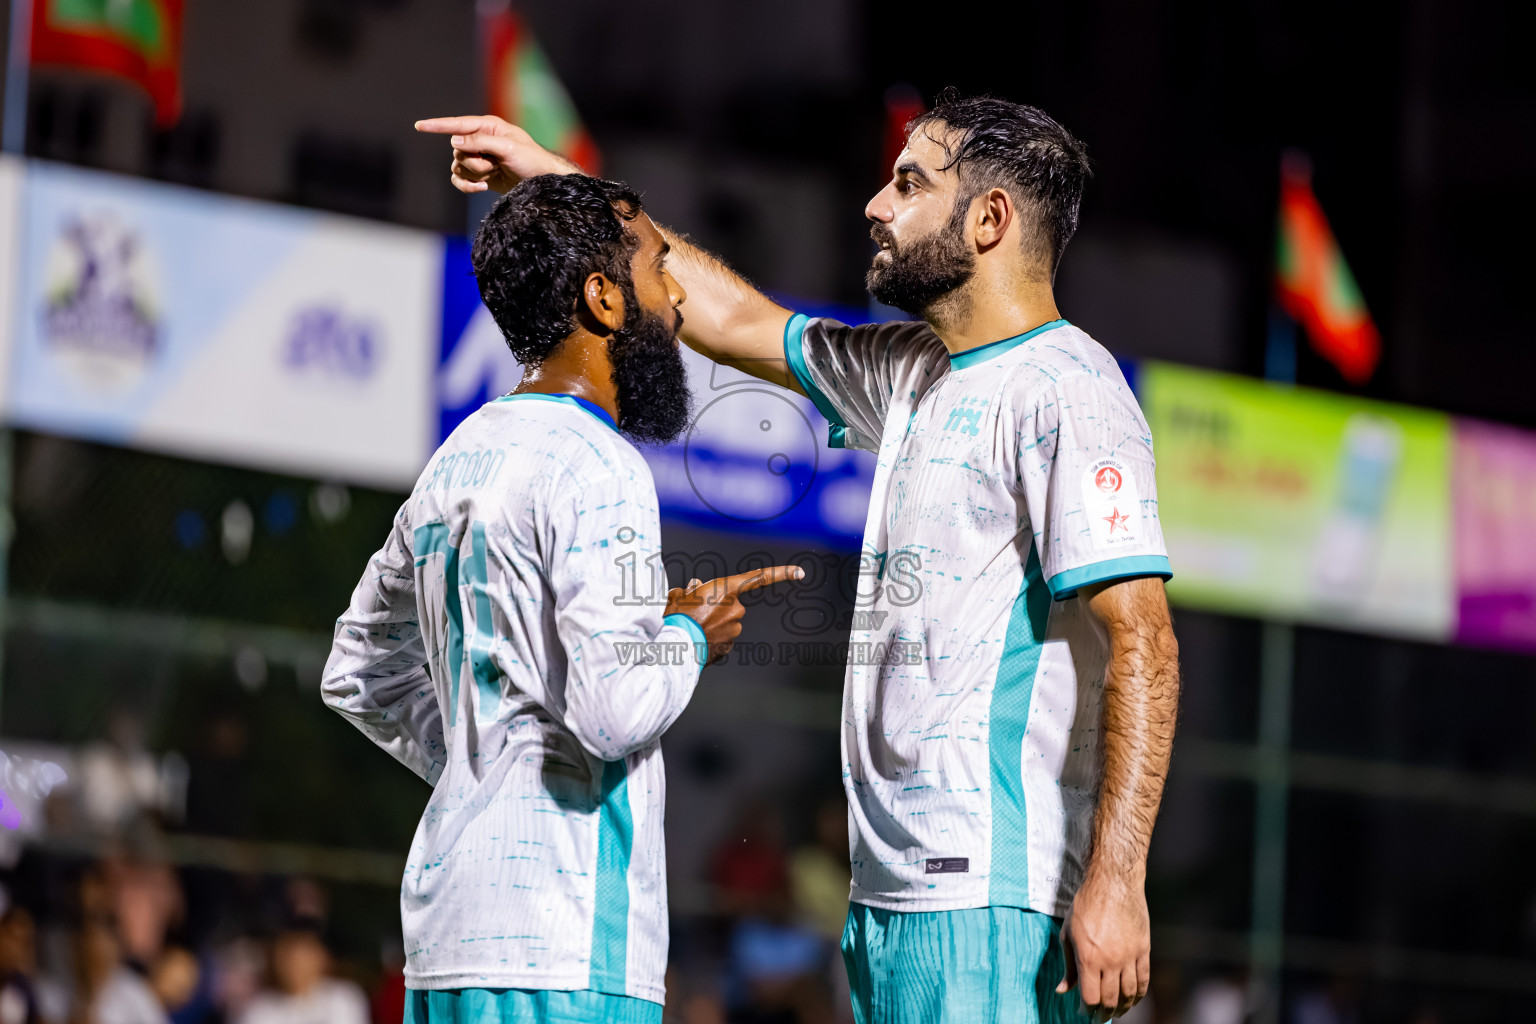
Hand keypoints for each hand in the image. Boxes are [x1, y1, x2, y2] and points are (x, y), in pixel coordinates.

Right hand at [414, 114, 581, 194]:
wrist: (542, 183)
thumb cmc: (531, 161)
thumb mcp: (508, 148)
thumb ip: (480, 142)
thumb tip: (454, 140)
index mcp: (488, 127)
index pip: (458, 124)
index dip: (438, 125)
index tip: (419, 126)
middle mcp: (480, 140)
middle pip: (457, 150)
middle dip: (473, 162)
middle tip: (494, 165)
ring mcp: (478, 158)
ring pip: (458, 166)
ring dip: (474, 174)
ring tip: (493, 175)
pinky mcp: (479, 175)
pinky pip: (459, 180)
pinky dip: (467, 186)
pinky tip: (481, 188)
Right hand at [665, 566, 803, 664]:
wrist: (675, 645)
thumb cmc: (676, 616)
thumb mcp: (678, 595)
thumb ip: (690, 589)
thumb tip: (694, 588)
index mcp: (726, 590)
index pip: (759, 578)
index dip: (781, 573)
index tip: (800, 572)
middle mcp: (736, 609)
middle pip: (730, 605)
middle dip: (716, 608)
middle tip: (694, 613)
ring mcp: (734, 629)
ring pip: (725, 623)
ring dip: (712, 625)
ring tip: (692, 628)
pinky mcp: (728, 647)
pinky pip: (721, 640)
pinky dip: (711, 640)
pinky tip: (696, 641)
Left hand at [1056, 869, 1150, 1021]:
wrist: (1113, 883)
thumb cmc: (1085, 905)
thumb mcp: (1067, 934)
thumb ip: (1067, 965)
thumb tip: (1062, 990)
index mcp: (1088, 958)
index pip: (1090, 997)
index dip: (1087, 1010)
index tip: (1084, 1012)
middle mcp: (1110, 961)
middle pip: (1110, 999)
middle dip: (1104, 1013)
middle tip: (1100, 1017)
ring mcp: (1129, 956)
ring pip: (1129, 993)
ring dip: (1122, 1007)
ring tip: (1116, 1012)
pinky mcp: (1143, 949)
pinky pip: (1144, 980)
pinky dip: (1138, 995)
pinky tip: (1132, 999)